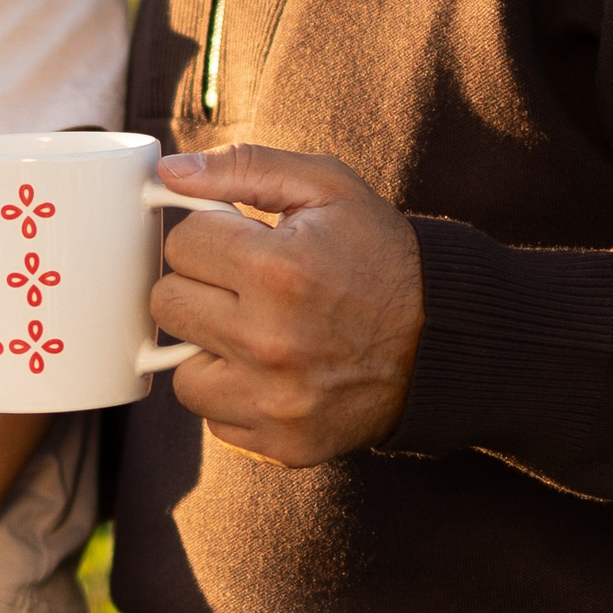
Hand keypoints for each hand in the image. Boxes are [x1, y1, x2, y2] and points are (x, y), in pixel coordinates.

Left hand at [150, 145, 424, 467]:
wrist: (443, 340)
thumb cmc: (382, 255)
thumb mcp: (326, 188)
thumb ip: (244, 167)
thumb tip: (170, 171)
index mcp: (278, 270)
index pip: (182, 242)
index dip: (212, 233)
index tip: (244, 241)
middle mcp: (270, 341)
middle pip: (169, 303)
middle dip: (202, 284)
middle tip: (247, 284)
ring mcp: (275, 401)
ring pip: (181, 371)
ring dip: (210, 347)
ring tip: (258, 328)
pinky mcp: (283, 445)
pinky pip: (214, 416)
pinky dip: (235, 393)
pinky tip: (274, 370)